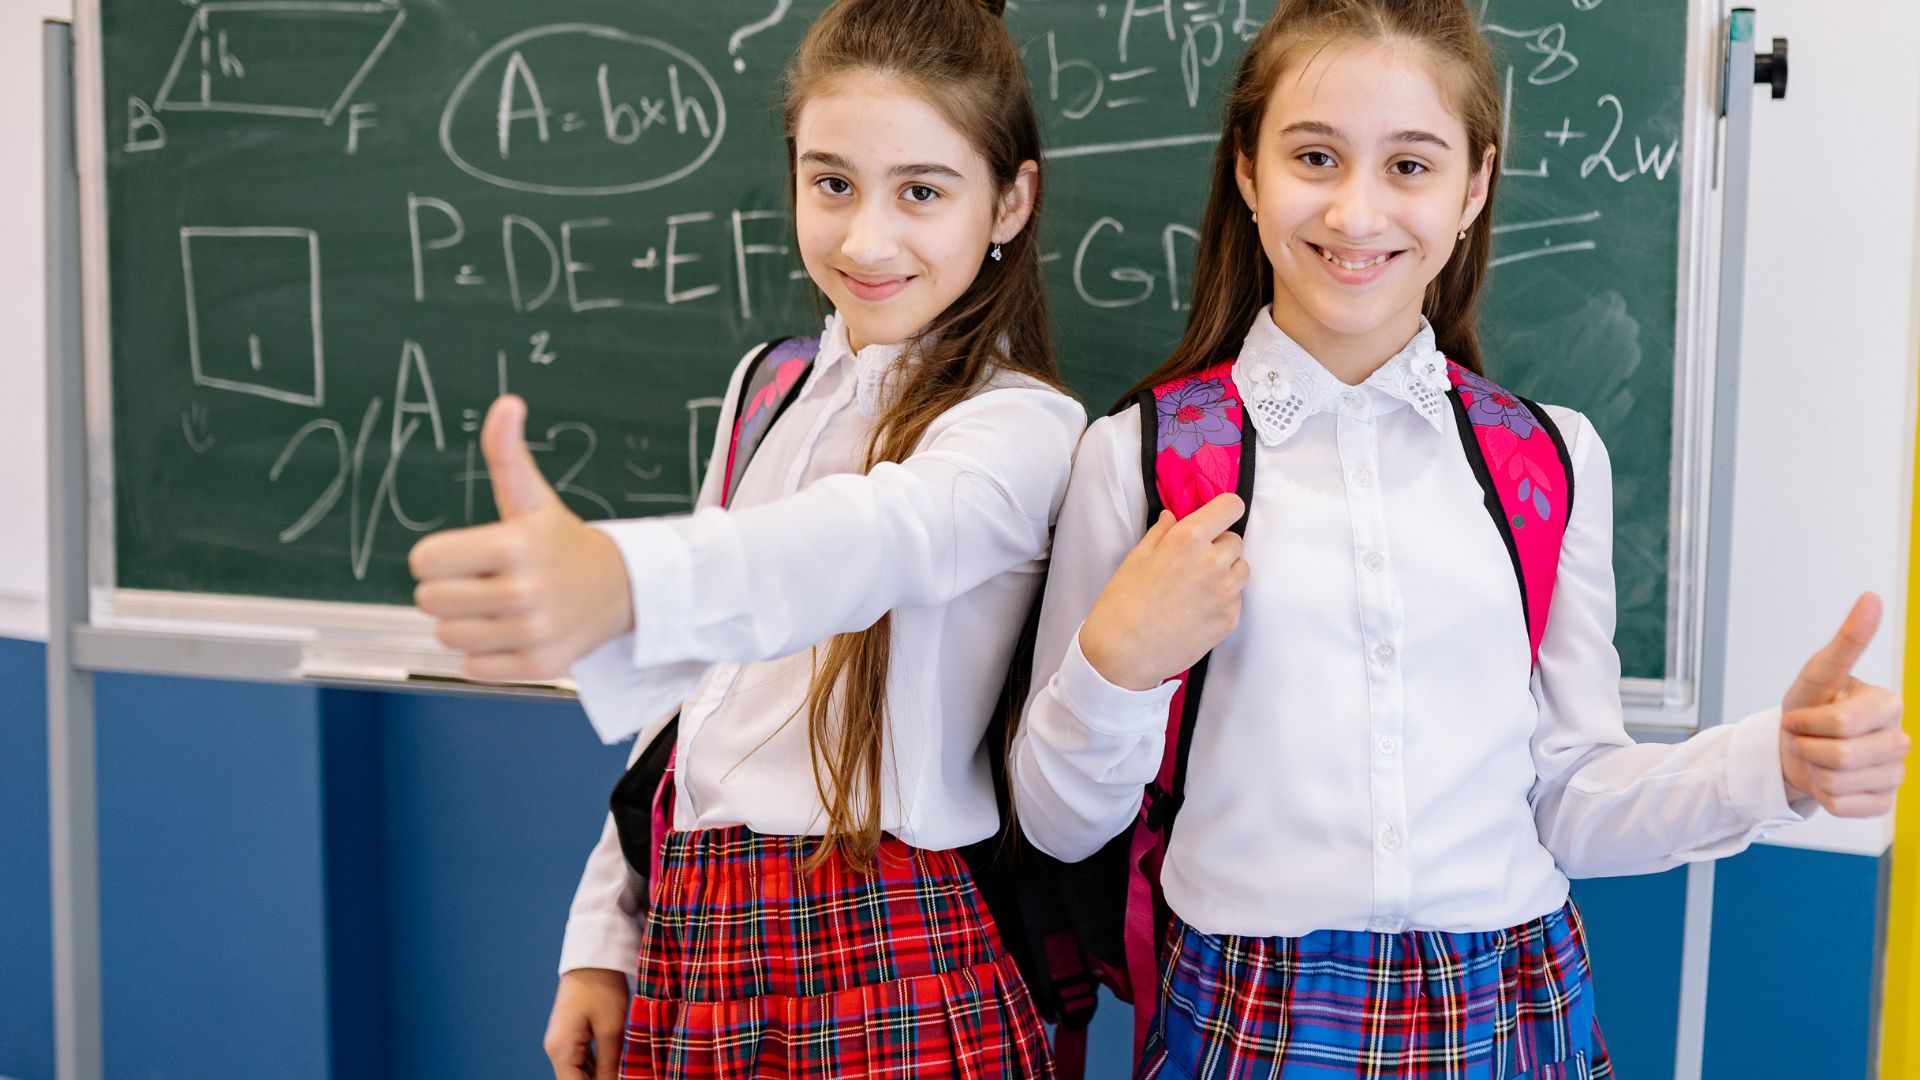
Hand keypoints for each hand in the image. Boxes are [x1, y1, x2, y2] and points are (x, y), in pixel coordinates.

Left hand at [409, 395, 633, 680]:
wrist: (623, 590)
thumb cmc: (560, 541)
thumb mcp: (532, 498)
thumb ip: (507, 454)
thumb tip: (506, 404)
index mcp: (514, 545)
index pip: (424, 561)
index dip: (438, 557)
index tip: (467, 555)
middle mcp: (524, 591)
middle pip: (428, 602)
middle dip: (449, 591)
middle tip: (485, 581)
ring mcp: (533, 631)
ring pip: (448, 637)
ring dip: (466, 625)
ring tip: (500, 608)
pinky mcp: (540, 666)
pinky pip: (473, 668)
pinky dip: (486, 655)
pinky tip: (514, 633)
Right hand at [543, 968, 629, 1079]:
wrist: (594, 956)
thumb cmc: (602, 988)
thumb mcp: (611, 1029)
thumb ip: (611, 1065)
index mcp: (561, 1051)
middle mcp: (555, 1050)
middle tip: (626, 1077)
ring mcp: (562, 1042)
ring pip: (580, 1073)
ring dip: (600, 1077)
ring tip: (624, 1073)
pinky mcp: (570, 1034)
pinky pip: (583, 1061)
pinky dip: (599, 1067)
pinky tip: (617, 1067)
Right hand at [1079, 493, 1247, 691]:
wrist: (1125, 652)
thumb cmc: (1124, 602)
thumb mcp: (1136, 558)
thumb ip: (1161, 533)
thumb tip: (1173, 516)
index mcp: (1189, 539)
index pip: (1231, 507)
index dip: (1224, 511)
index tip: (1216, 519)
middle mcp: (1214, 562)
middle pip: (1235, 541)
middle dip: (1218, 547)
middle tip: (1194, 562)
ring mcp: (1226, 593)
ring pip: (1241, 570)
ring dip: (1225, 572)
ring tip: (1197, 587)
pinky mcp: (1230, 619)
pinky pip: (1236, 599)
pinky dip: (1223, 600)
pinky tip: (1197, 609)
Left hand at [1778, 593, 1908, 816]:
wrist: (1795, 747)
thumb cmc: (1809, 705)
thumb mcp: (1819, 672)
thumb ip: (1848, 640)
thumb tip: (1872, 598)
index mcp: (1889, 705)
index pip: (1841, 724)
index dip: (1806, 722)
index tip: (1799, 715)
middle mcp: (1899, 740)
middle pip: (1840, 757)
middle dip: (1807, 747)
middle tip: (1805, 738)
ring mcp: (1895, 774)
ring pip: (1838, 784)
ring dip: (1812, 770)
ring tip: (1815, 756)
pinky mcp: (1882, 803)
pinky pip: (1841, 805)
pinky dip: (1820, 794)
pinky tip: (1825, 779)